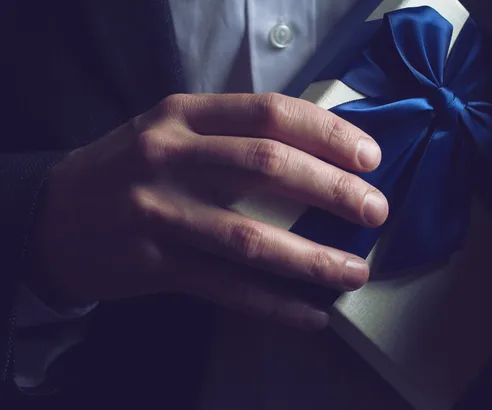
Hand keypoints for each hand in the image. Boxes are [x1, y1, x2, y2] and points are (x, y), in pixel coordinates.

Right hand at [35, 93, 387, 329]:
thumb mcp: (173, 132)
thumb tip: (321, 157)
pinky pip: (226, 289)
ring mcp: (159, 212)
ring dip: (312, 259)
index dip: (327, 132)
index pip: (269, 112)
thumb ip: (233, 135)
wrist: (52, 215)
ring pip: (251, 237)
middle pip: (267, 167)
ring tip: (354, 272)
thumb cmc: (131, 169)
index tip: (369, 155)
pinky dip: (274, 305)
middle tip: (375, 210)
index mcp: (183, 115)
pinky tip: (311, 316)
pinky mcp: (154, 264)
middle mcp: (170, 156)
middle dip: (333, 189)